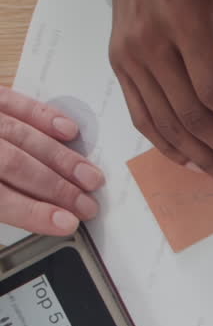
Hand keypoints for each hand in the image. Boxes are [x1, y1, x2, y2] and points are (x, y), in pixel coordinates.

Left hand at [0, 87, 103, 234]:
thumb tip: (44, 219)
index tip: (68, 223)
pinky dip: (43, 116)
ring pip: (24, 137)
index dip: (35, 212)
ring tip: (90, 177)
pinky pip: (15, 102)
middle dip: (58, 187)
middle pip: (18, 166)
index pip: (2, 199)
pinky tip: (68, 130)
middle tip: (88, 205)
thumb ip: (1, 205)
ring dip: (62, 158)